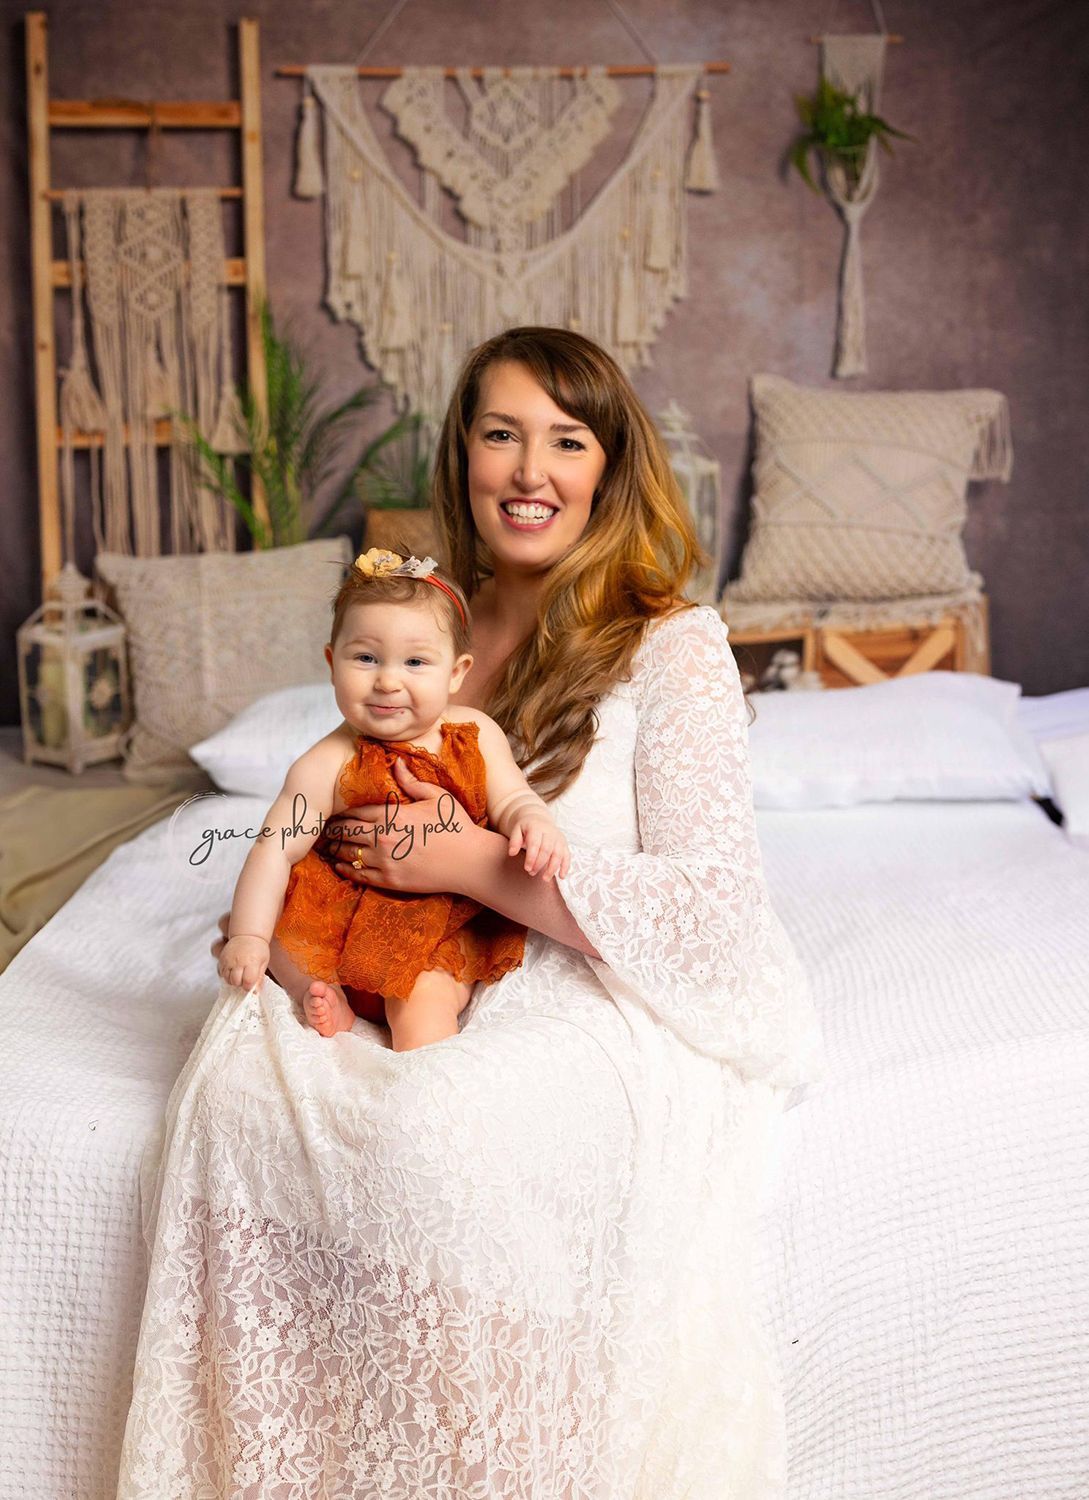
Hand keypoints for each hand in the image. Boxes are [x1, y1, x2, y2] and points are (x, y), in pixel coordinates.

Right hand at [218, 933, 269, 990]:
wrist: (247, 935)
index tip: (251, 983)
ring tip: (239, 974)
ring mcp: (229, 961)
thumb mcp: (263, 963)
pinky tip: (233, 971)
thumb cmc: (257, 949)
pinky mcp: (222, 960)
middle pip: (235, 982)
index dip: (249, 986)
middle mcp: (239, 961)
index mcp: (252, 962)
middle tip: (245, 979)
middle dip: (240, 984)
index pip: (248, 982)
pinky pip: (221, 974)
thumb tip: (256, 992)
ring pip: (227, 979)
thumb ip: (259, 978)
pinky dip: (226, 975)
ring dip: (233, 980)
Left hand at [320, 757, 483, 895]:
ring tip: (326, 846)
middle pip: (345, 832)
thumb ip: (411, 781)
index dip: (340, 811)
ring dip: (334, 849)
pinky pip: (359, 875)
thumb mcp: (436, 796)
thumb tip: (396, 761)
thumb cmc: (456, 826)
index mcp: (391, 815)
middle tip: (322, 828)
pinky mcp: (390, 880)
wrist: (470, 861)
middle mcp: (382, 838)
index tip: (331, 810)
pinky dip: (345, 869)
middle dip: (332, 829)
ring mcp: (384, 861)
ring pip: (348, 854)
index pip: (354, 811)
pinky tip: (339, 865)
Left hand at [507, 812, 569, 881]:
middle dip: (539, 864)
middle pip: (547, 850)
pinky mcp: (564, 844)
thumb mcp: (516, 830)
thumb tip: (511, 853)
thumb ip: (514, 841)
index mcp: (537, 827)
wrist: (537, 819)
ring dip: (552, 868)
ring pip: (558, 854)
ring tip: (545, 879)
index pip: (535, 843)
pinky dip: (565, 866)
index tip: (527, 868)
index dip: (532, 857)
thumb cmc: (525, 828)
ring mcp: (558, 838)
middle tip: (531, 873)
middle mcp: (550, 832)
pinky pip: (567, 855)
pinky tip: (561, 876)